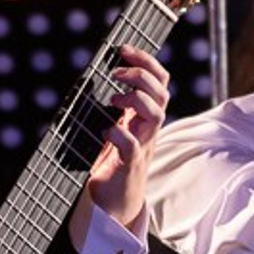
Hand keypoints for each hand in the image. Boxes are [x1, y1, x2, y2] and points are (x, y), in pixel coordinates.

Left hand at [83, 45, 171, 230]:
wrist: (114, 203)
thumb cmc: (111, 161)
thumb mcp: (114, 126)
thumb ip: (112, 106)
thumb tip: (91, 77)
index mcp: (144, 116)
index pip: (159, 81)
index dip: (146, 61)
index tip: (124, 49)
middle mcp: (148, 128)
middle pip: (162, 93)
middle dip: (141, 75)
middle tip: (115, 73)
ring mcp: (142, 146)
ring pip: (157, 115)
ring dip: (136, 99)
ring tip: (113, 100)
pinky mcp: (130, 165)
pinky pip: (132, 146)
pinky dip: (119, 135)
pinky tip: (105, 131)